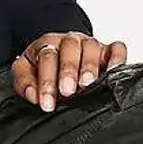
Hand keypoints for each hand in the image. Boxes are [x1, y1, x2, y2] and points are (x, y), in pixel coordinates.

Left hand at [12, 31, 127, 111]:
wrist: (59, 60)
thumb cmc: (42, 69)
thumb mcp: (26, 74)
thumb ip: (25, 84)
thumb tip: (34, 96)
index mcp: (47, 44)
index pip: (47, 57)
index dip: (46, 82)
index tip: (47, 102)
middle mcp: (69, 41)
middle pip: (69, 48)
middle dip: (68, 71)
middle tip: (67, 91)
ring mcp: (90, 44)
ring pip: (92, 47)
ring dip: (89, 66)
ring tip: (87, 84)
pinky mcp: (108, 51)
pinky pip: (117, 48)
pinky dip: (117, 58)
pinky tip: (113, 72)